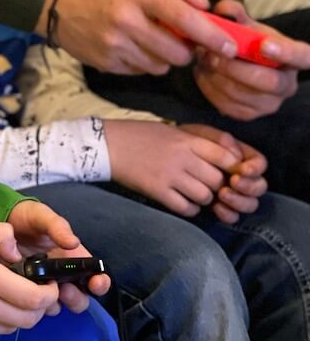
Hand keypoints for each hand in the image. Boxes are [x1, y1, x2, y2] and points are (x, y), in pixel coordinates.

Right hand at [0, 219, 61, 336]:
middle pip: (28, 320)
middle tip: (37, 291)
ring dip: (21, 315)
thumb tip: (17, 252)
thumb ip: (0, 233)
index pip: (33, 299)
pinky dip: (0, 320)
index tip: (50, 283)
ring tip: (16, 297)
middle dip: (40, 307)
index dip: (49, 293)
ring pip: (11, 328)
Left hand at [7, 199, 110, 309]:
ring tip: (43, 289)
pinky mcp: (26, 292)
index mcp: (72, 257)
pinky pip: (36, 307)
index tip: (96, 283)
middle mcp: (62, 275)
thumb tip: (74, 243)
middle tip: (65, 289)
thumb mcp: (42, 216)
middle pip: (80, 297)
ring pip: (58, 305)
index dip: (99, 283)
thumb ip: (57, 226)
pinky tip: (25, 291)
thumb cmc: (26, 217)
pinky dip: (34, 304)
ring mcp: (44, 285)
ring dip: (55, 302)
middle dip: (76, 297)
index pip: (94, 276)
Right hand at [44, 0, 237, 74]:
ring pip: (161, 65)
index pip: (184, 17)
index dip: (211, 34)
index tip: (230, 46)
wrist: (60, 2)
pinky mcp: (107, 63)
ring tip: (155, 40)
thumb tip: (205, 5)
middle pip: (176, 51)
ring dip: (167, 57)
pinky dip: (146, 63)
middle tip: (183, 40)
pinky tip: (136, 47)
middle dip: (187, 50)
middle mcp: (126, 20)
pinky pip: (142, 71)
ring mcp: (115, 45)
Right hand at [104, 119, 251, 218]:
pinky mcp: (158, 191)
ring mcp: (170, 175)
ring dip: (203, 199)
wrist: (107, 144)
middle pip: (217, 180)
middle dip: (217, 186)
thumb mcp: (170, 130)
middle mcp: (182, 157)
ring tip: (193, 194)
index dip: (232, 167)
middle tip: (209, 186)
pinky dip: (189, 209)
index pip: (225, 156)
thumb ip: (194, 142)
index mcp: (186, 140)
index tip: (228, 172)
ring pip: (204, 196)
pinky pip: (186, 208)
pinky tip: (182, 202)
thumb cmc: (138, 135)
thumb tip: (222, 155)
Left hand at [178, 124, 267, 222]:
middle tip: (233, 182)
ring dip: (239, 201)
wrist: (162, 156)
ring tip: (222, 194)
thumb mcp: (200, 136)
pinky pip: (232, 217)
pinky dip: (227, 214)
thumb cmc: (184, 143)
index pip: (260, 163)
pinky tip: (216, 208)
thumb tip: (235, 149)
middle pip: (259, 187)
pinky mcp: (220, 208)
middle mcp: (241, 177)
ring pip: (249, 204)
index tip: (243, 169)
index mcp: (240, 157)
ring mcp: (232, 194)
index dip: (256, 168)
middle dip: (249, 187)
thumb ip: (219, 141)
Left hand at [194, 0, 305, 119]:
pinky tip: (202, 72)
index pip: (303, 56)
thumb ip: (234, 12)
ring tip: (203, 58)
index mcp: (295, 58)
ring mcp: (269, 104)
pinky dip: (209, 87)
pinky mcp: (248, 115)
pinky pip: (226, 105)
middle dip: (236, 68)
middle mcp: (287, 86)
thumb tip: (223, 9)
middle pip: (268, 82)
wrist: (235, 64)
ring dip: (216, 76)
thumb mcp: (245, 25)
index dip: (286, 52)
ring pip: (242, 95)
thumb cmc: (247, 43)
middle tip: (212, 54)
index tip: (264, 44)